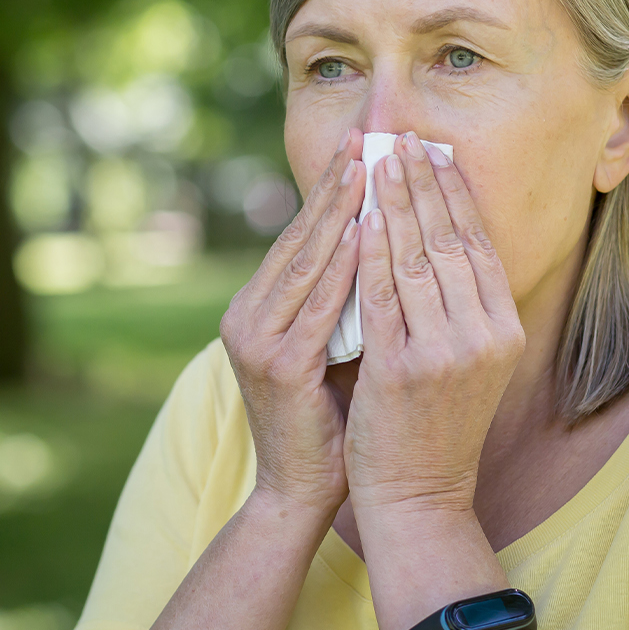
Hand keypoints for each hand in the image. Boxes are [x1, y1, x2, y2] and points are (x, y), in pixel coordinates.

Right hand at [220, 129, 365, 511]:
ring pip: (306, 262)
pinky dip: (345, 265)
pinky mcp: (278, 365)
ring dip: (340, 213)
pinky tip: (369, 233)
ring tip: (369, 169)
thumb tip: (382, 240)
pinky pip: (318, 304)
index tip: (361, 148)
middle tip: (365, 138)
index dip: (329, 192)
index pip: (298, 238)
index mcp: (256, 308)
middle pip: (298, 239)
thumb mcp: (330, 346)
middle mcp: (246, 316)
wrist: (299, 491)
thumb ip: (342, 299)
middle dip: (335, 187)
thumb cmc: (327, 418)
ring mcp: (256, 340)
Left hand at [344, 132, 525, 516]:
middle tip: (403, 139)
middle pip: (450, 240)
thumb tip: (442, 235)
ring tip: (378, 162)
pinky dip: (373, 253)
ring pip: (417, 259)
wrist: (420, 493)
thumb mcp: (470, 360)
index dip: (455, 193)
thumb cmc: (436, 421)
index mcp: (503, 329)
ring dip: (396, 204)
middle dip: (424, 184)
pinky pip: (383, 297)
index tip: (434, 153)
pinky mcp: (402, 369)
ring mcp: (445, 353)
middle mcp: (483, 336)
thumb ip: (462, 304)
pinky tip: (362, 218)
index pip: (478, 243)